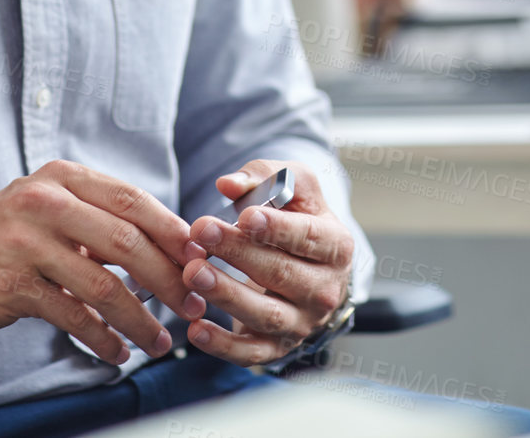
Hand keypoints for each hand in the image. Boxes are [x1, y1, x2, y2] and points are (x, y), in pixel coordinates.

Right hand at [0, 159, 204, 363]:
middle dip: (169, 278)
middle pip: (128, 242)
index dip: (173, 232)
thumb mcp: (47, 207)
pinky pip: (74, 316)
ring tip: (161, 341)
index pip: (134, 201)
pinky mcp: (15, 285)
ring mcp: (28, 243)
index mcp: (63, 177)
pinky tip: (118, 353)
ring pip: (105, 285)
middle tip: (193, 303)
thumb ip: (98, 216)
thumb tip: (169, 242)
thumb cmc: (0, 237)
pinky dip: (102, 339)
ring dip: (141, 318)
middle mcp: (47, 202)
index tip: (200, 259)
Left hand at [180, 159, 354, 365]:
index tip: (244, 216)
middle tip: (201, 232)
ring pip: (266, 313)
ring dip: (227, 294)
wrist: (311, 271)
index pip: (308, 237)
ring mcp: (302, 323)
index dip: (277, 228)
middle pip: (281, 272)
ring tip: (193, 273)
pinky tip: (196, 328)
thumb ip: (264, 177)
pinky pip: (251, 353)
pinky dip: (222, 346)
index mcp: (336, 246)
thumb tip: (228, 184)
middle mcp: (325, 289)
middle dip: (238, 253)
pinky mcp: (278, 348)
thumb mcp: (293, 189)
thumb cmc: (298, 221)